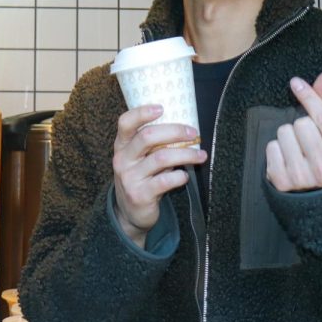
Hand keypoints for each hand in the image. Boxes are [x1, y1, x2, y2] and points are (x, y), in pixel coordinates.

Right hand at [112, 104, 206, 246]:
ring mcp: (130, 177)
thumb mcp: (137, 159)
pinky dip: (180, 176)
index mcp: (121, 146)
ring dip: (185, 154)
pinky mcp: (140, 194)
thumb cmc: (140, 178)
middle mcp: (123, 159)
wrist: (129, 213)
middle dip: (175, 132)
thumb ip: (151, 145)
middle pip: (147, 137)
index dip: (142, 113)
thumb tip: (183, 129)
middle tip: (193, 133)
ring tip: (200, 155)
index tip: (162, 107)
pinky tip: (185, 175)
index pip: (125, 123)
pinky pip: (165, 181)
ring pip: (161, 158)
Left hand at [265, 72, 321, 191]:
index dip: (308, 96)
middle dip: (300, 126)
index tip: (296, 82)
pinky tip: (286, 159)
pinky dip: (275, 150)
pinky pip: (271, 149)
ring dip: (287, 137)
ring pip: (284, 134)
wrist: (317, 194)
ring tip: (297, 150)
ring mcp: (304, 179)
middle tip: (306, 139)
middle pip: (301, 124)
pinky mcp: (283, 184)